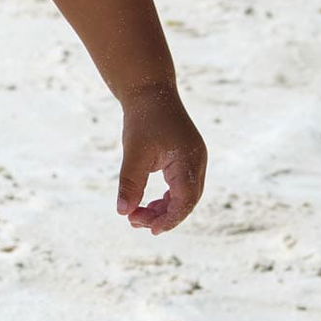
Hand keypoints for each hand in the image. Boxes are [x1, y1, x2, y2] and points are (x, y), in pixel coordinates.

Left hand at [117, 84, 205, 233]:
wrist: (149, 90)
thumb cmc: (142, 120)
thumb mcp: (134, 154)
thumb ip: (130, 184)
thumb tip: (123, 212)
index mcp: (190, 160)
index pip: (186, 200)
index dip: (170, 219)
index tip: (149, 230)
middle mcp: (198, 161)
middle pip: (187, 200)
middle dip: (163, 216)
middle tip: (135, 223)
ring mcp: (195, 159)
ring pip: (185, 195)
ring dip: (164, 208)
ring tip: (138, 216)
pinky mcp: (187, 157)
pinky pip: (182, 185)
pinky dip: (167, 197)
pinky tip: (149, 203)